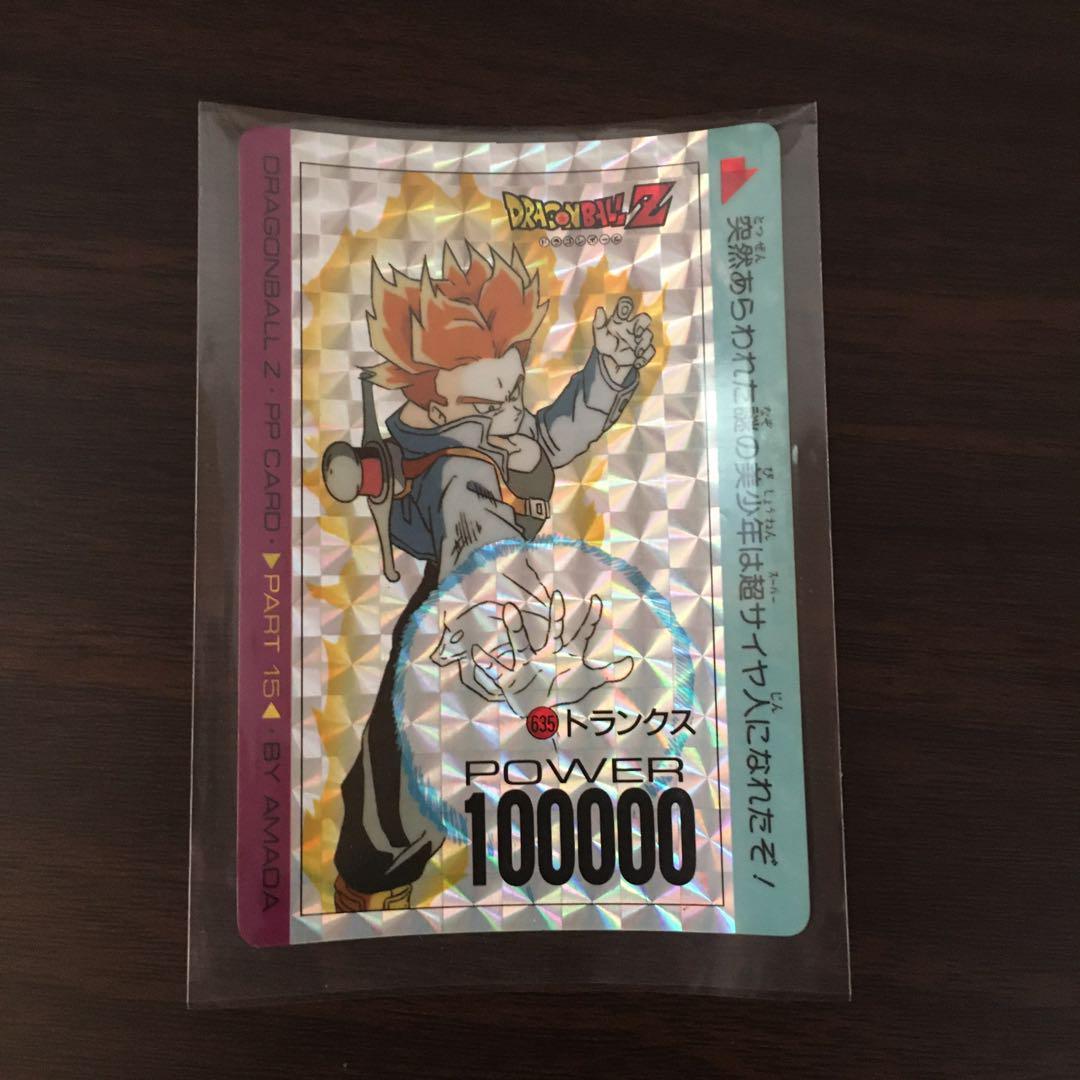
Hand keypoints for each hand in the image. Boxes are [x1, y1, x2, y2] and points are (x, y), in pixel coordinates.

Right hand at [470, 591, 633, 718]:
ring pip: (521, 643)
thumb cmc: (562, 696)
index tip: (597, 600)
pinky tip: (476, 652)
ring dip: (515, 628)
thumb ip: (611, 673)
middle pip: (552, 632)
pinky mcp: (511, 681)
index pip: (580, 635)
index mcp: (563, 655)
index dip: (589, 620)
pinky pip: (496, 671)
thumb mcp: (589, 684)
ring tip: (509, 607)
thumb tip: (631, 661)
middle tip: (557, 592)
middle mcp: (545, 656)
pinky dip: (486, 663)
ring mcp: (527, 666)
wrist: (538, 716)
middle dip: (553, 615)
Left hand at [592, 296, 654, 376]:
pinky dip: (645, 358)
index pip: (626, 307)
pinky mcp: (643, 351)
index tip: (623, 313)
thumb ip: (599, 324)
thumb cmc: (605, 347)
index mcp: (621, 321)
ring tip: (636, 353)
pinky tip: (636, 363)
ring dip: (644, 344)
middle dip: (643, 324)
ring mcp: (639, 339)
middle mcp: (632, 327)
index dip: (627, 306)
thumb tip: (600, 309)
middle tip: (636, 333)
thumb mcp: (599, 336)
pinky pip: (650, 351)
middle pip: (644, 318)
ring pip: (648, 335)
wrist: (610, 365)